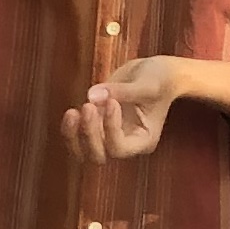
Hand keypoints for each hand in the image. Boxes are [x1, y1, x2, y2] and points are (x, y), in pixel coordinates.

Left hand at [60, 58, 187, 163]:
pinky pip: (76, 139)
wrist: (155, 72)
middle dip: (89, 134)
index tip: (112, 102)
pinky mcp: (96, 125)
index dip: (110, 128)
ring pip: (83, 152)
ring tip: (72, 112)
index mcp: (143, 140)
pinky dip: (69, 129)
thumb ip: (122, 90)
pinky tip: (71, 112)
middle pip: (99, 156)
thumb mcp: (148, 84)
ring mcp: (108, 136)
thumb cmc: (159, 79)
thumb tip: (91, 95)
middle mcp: (125, 143)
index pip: (120, 148)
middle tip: (88, 106)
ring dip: (73, 136)